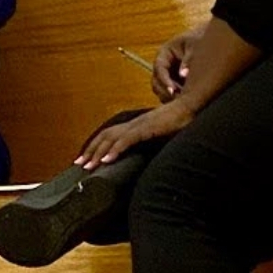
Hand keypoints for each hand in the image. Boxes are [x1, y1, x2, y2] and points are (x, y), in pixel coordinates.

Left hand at [77, 95, 195, 169]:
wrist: (193, 107)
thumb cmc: (181, 121)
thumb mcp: (163, 135)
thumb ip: (153, 142)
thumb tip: (146, 155)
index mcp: (136, 125)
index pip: (111, 135)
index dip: (97, 146)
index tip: (88, 158)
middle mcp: (134, 123)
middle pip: (105, 136)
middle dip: (91, 150)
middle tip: (79, 164)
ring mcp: (139, 125)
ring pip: (112, 138)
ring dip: (98, 152)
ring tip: (88, 166)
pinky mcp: (147, 128)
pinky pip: (127, 139)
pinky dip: (115, 149)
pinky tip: (107, 160)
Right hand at [152, 21, 207, 101]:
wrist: (205, 41)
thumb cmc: (198, 40)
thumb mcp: (194, 47)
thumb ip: (188, 60)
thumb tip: (183, 75)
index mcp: (164, 53)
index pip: (159, 68)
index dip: (164, 80)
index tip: (172, 90)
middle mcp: (162, 65)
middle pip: (156, 82)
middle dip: (166, 91)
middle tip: (180, 99)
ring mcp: (167, 75)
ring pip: (161, 90)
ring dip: (170, 97)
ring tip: (184, 100)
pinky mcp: (173, 83)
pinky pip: (170, 93)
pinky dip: (175, 98)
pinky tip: (187, 100)